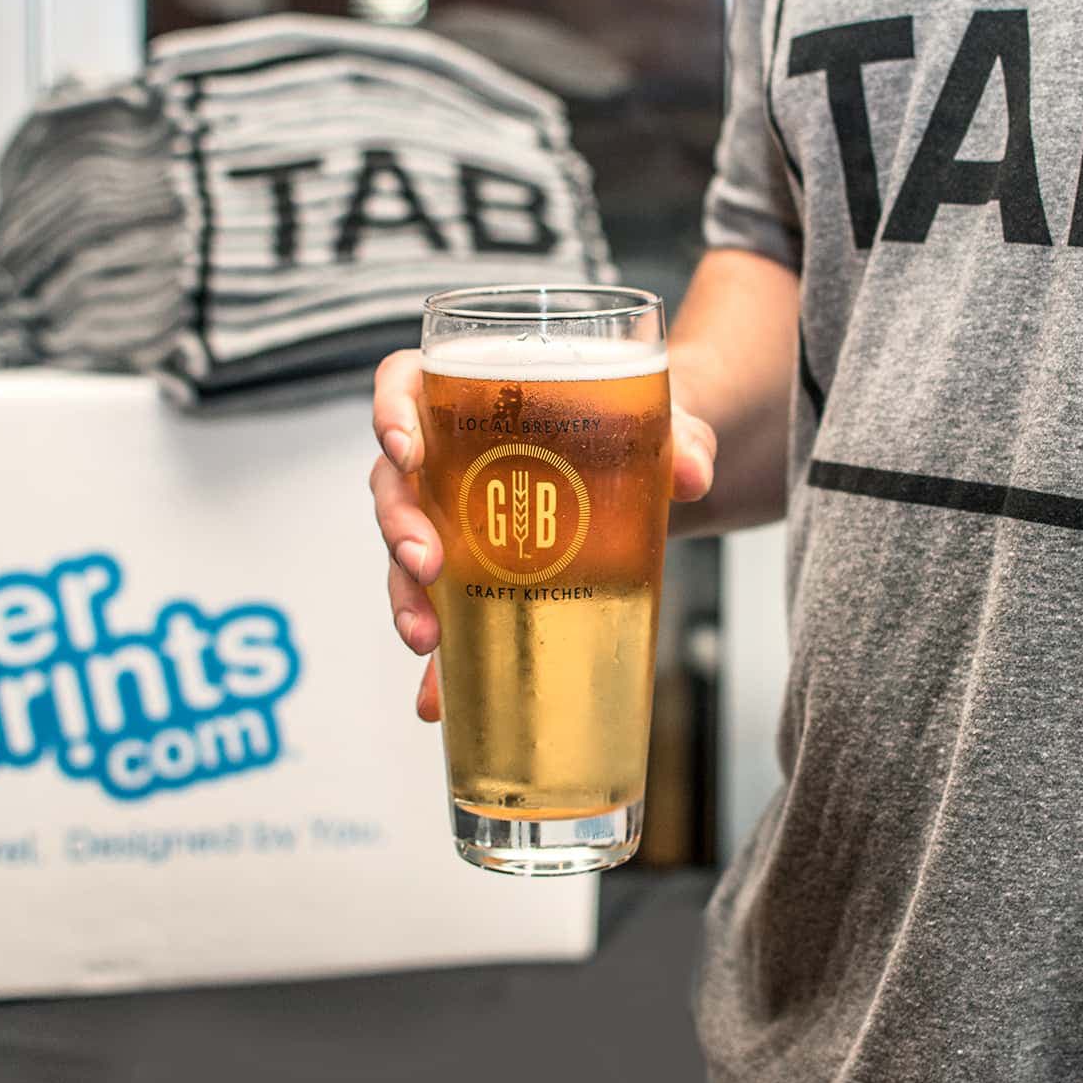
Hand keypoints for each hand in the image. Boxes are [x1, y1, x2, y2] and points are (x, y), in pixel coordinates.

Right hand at [369, 347, 717, 720]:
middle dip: (398, 525)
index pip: (403, 383)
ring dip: (405, 594)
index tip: (407, 448)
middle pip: (393, 480)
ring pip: (403, 551)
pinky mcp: (473, 573)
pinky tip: (437, 699)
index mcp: (473, 395)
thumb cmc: (632, 424)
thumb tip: (693, 474)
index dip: (389, 411)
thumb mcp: (662, 420)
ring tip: (428, 639)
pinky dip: (437, 663)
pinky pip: (444, 614)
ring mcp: (453, 517)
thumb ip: (682, 436)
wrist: (650, 471)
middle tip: (427, 562)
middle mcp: (447, 455)